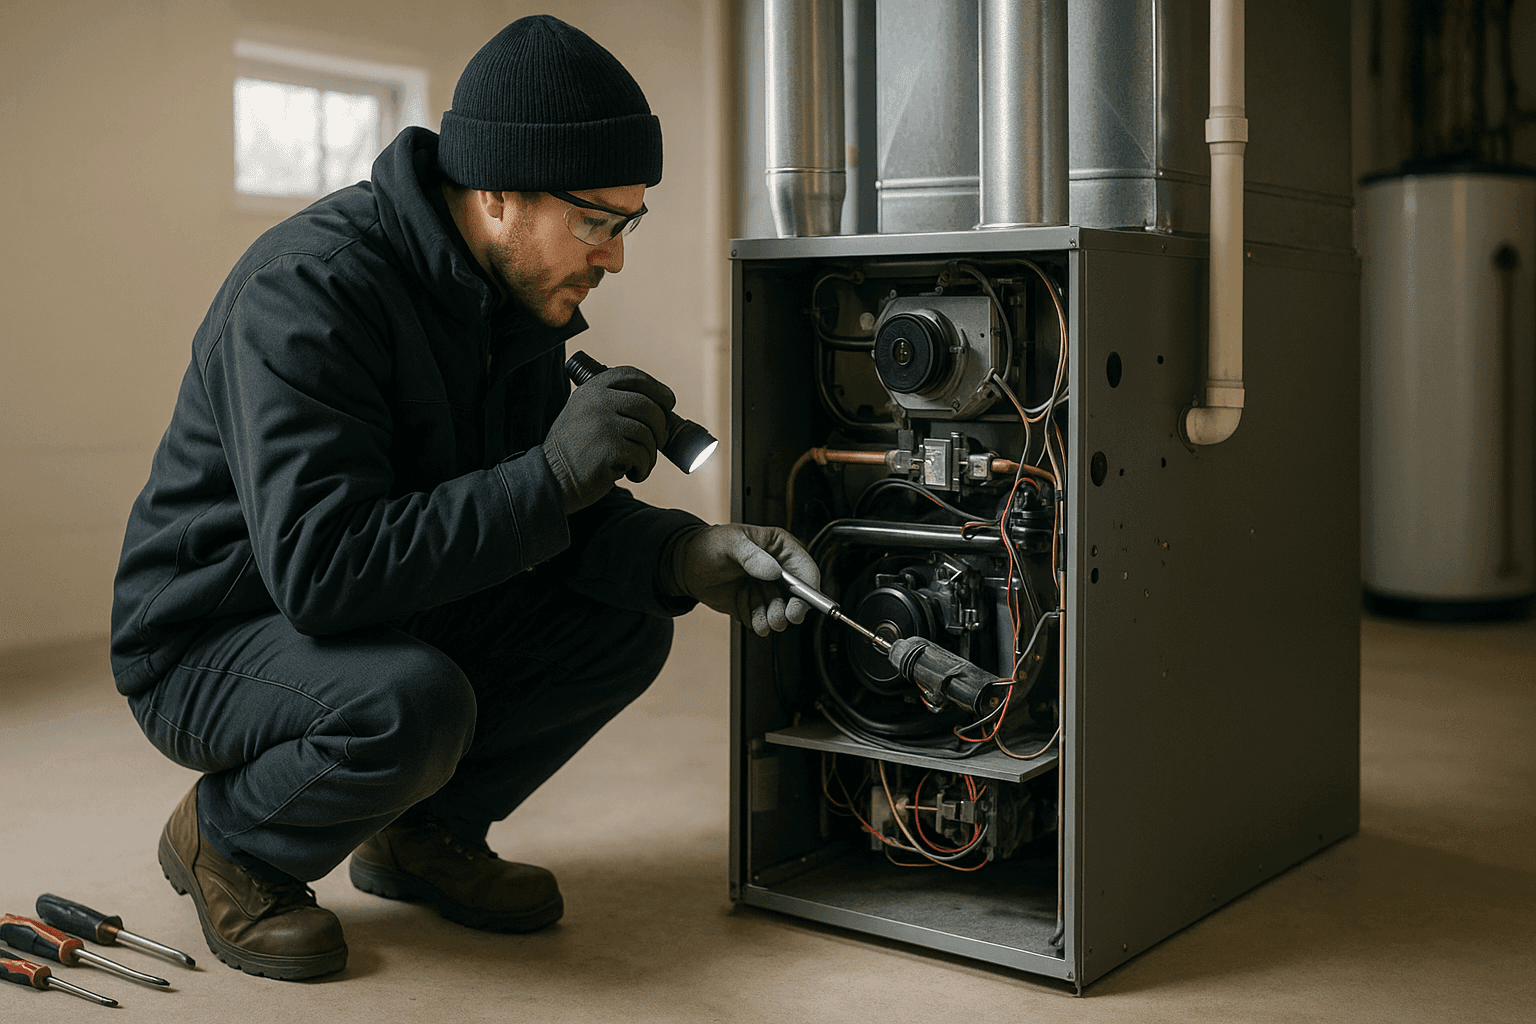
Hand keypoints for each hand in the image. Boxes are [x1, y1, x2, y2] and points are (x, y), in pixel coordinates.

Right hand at [542, 366, 674, 512]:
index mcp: (592, 388)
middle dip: (661, 427)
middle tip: (658, 443)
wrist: (552, 479)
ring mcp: (602, 423)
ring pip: (648, 434)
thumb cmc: (577, 451)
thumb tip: (661, 408)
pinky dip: (643, 468)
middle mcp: (597, 401)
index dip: (657, 388)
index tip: (668, 403)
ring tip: (637, 465)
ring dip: (650, 454)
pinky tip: (632, 474)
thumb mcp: (587, 414)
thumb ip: (612, 403)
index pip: (633, 376)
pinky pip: (642, 455)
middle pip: (649, 406)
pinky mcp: (609, 447)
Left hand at [671, 525, 819, 635]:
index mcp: (779, 548)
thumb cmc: (709, 545)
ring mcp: (767, 589)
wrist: (686, 566)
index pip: (807, 570)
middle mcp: (778, 570)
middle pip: (799, 597)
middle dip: (790, 611)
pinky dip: (757, 622)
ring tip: (757, 617)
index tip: (800, 607)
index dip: (809, 590)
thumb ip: (751, 555)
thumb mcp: (730, 543)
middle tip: (779, 618)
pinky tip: (746, 613)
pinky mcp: (756, 606)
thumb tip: (773, 571)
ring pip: (782, 612)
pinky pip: (764, 620)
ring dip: (771, 619)